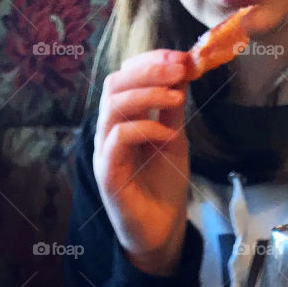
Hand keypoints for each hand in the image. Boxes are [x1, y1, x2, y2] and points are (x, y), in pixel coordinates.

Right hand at [93, 49, 190, 277]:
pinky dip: (145, 128)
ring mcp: (105, 152)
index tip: (182, 56)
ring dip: (148, 94)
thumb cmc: (164, 185)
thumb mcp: (173, 137)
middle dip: (149, 70)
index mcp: (123, 118)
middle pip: (114, 84)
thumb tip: (182, 69)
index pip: (126, 76)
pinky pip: (117, 139)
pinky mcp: (107, 174)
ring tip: (178, 98)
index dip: (151, 61)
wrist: (161, 230)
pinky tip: (168, 134)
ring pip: (113, 107)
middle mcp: (108, 131)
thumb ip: (171, 108)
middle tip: (180, 69)